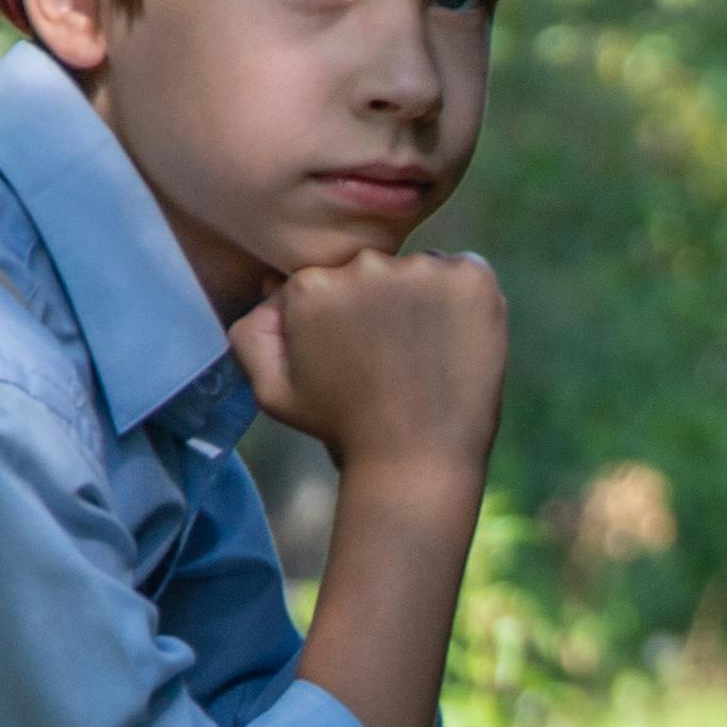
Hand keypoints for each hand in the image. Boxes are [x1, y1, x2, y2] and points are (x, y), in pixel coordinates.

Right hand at [229, 249, 505, 485]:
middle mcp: (365, 265)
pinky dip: (465, 301)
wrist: (414, 461)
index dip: (347, 320)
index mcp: (313, 285)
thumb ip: (254, 335)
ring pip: (421, 271)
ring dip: (425, 302)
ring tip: (426, 357)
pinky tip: (456, 342)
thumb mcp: (275, 392)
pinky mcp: (471, 279)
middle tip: (394, 359)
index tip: (360, 356)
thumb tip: (271, 281)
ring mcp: (422, 269)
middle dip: (383, 304)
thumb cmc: (343, 428)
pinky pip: (466, 273)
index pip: (332, 281)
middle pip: (375, 271)